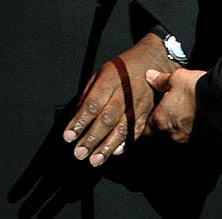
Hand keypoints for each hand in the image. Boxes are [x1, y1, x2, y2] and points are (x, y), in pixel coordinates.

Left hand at [62, 33, 174, 165]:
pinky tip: (115, 153)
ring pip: (121, 129)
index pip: (92, 104)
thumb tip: (79, 115)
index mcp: (109, 80)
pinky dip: (125, 143)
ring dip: (106, 147)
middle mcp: (124, 94)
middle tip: (79, 153)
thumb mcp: (101, 72)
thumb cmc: (122, 67)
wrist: (152, 61)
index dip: (80, 122)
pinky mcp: (147, 113)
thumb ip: (90, 92)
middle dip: (91, 138)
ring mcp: (137, 105)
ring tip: (94, 160)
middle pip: (106, 120)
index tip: (69, 135)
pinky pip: (136, 131)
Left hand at [145, 67, 204, 142]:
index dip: (148, 122)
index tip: (151, 115)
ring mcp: (191, 140)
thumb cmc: (197, 89)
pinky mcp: (206, 142)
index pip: (147, 129)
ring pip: (181, 135)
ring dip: (182, 126)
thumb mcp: (176, 78)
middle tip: (171, 110)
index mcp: (162, 120)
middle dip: (166, 123)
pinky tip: (200, 118)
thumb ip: (160, 80)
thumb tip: (150, 77)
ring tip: (188, 112)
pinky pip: (197, 137)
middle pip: (164, 133)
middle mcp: (175, 135)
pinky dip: (196, 129)